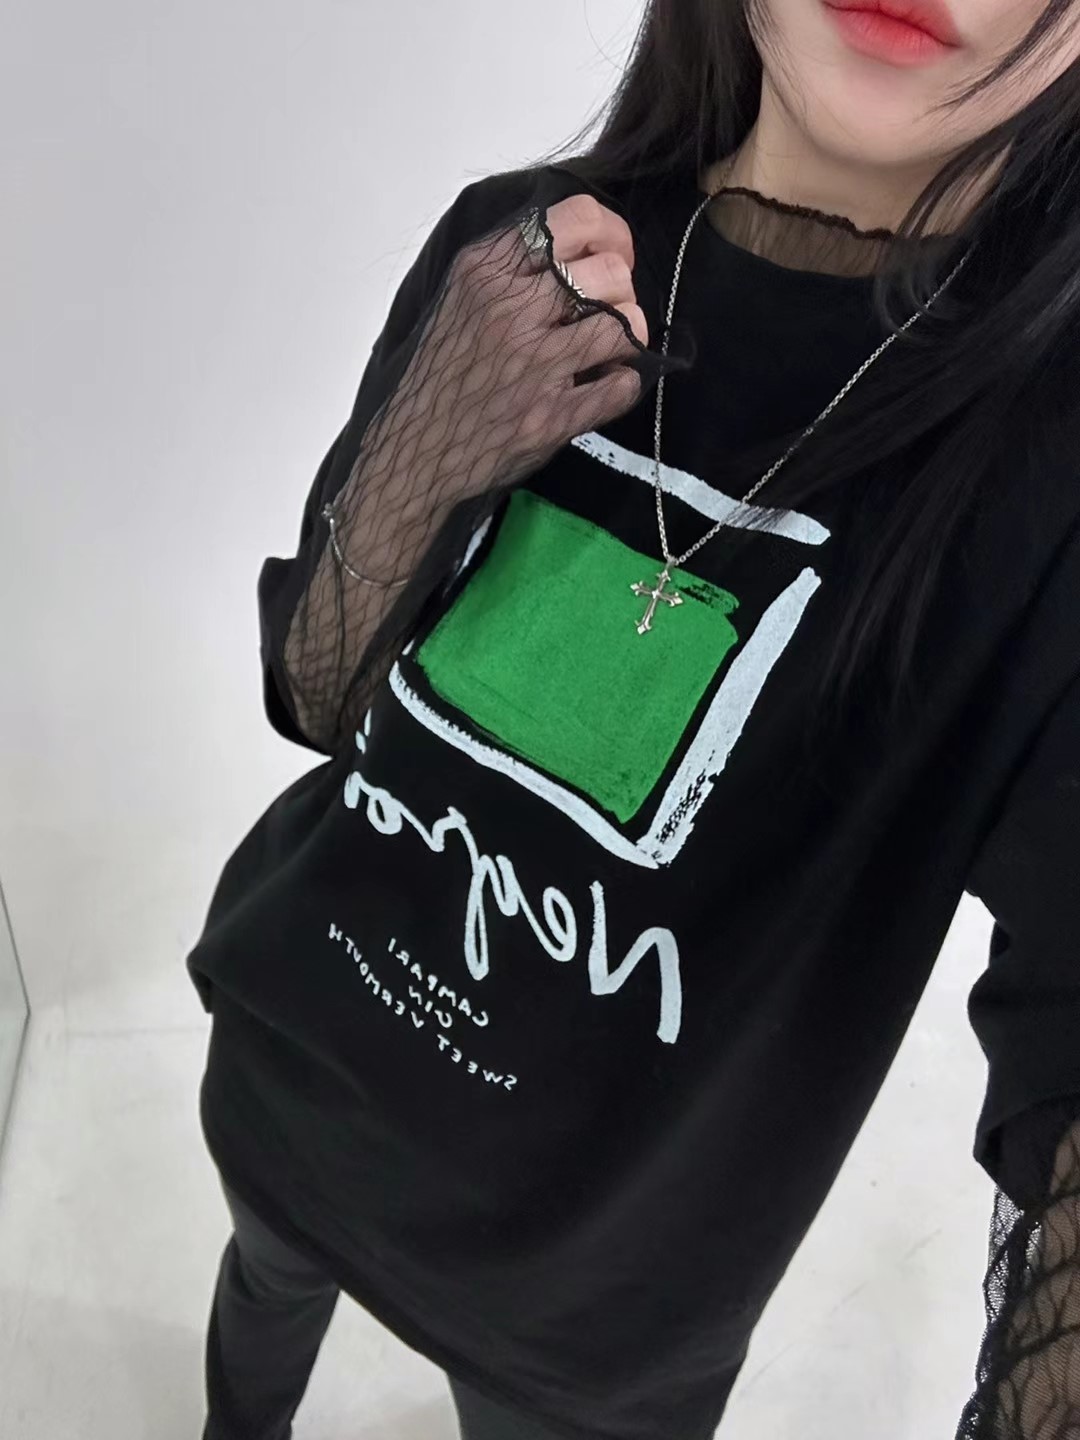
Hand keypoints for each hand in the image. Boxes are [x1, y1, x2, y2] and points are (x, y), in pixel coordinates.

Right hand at [373, 190, 651, 506]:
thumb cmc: (444, 371)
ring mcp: (534, 365)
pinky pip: (622, 385)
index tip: (615, 256)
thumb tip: (589, 248)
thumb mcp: (463, 295)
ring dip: (627, 336)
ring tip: (606, 350)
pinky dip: (622, 383)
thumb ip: (515, 264)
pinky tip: (601, 385)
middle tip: (608, 312)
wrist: (415, 450)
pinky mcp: (551, 416)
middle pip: (611, 271)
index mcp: (486, 269)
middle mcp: (510, 310)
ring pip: (626, 324)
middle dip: (621, 291)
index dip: (612, 234)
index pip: (579, 217)